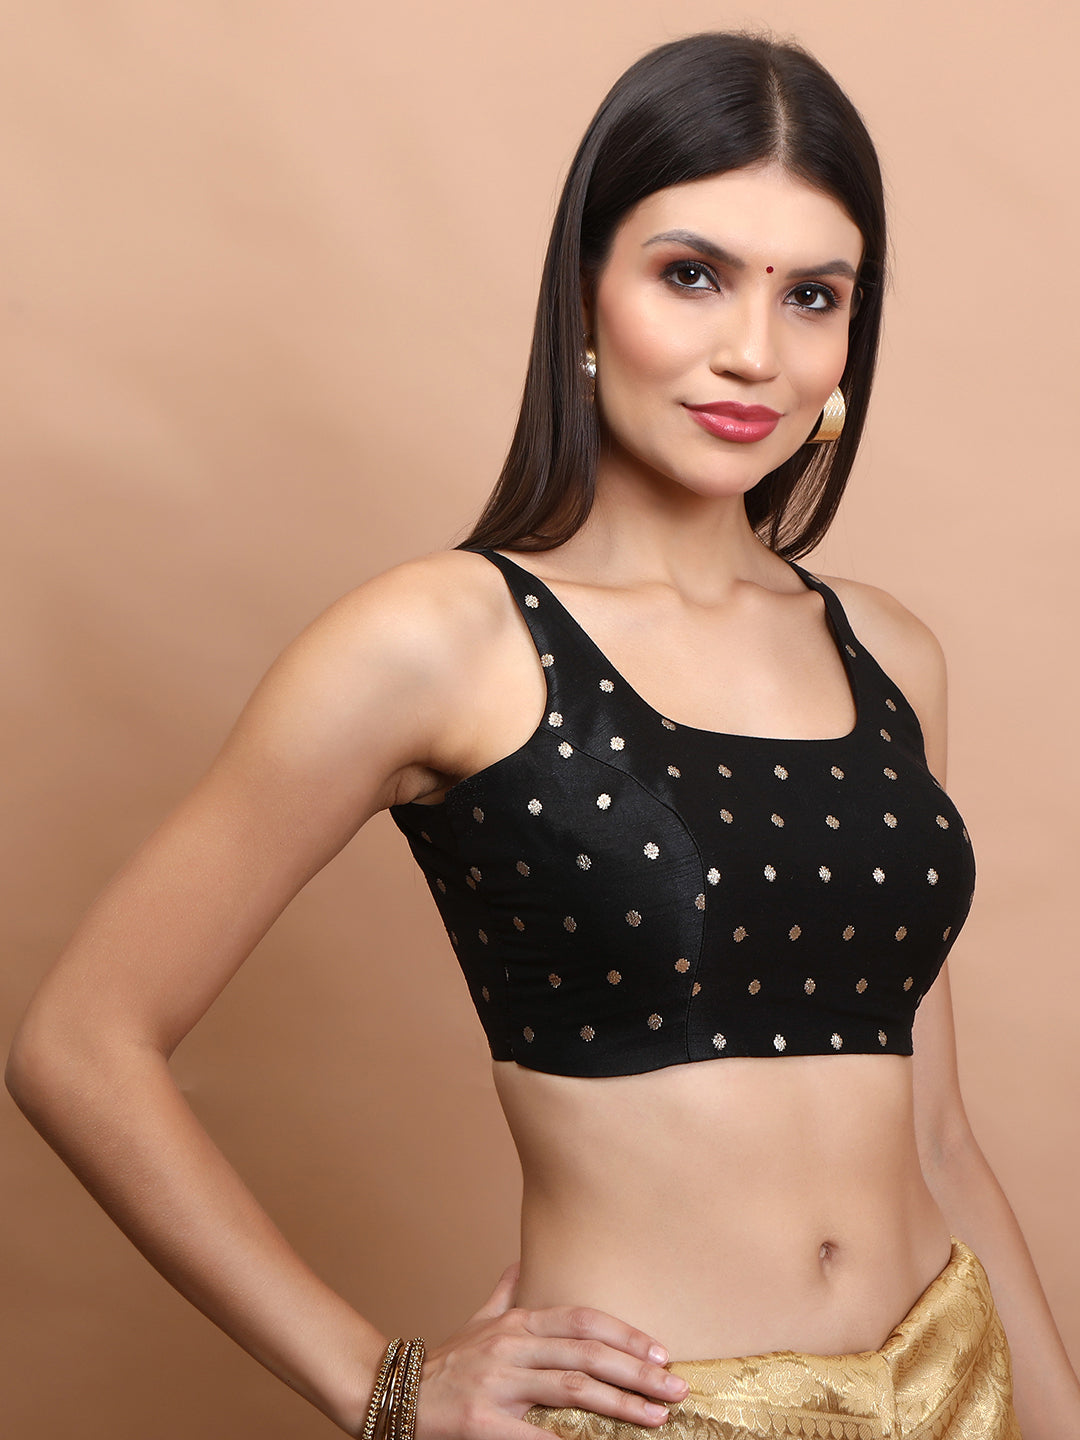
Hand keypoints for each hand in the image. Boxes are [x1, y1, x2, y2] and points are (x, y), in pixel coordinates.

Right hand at [414, 1263, 688, 1439]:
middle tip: (676, 1388)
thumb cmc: (444, 1363)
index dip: (624, 1334)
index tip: (661, 1351)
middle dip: (637, 1371)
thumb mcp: (476, 1322)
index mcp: (516, 1322)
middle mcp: (510, 1345)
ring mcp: (496, 1382)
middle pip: (586, 1353)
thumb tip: (520, 1262)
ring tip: (656, 1417)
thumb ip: (503, 1292)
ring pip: (570, 1387)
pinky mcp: (480, 1421)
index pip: (582, 1320)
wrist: (388, 1392)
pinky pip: (533, 1433)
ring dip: (620, 1402)